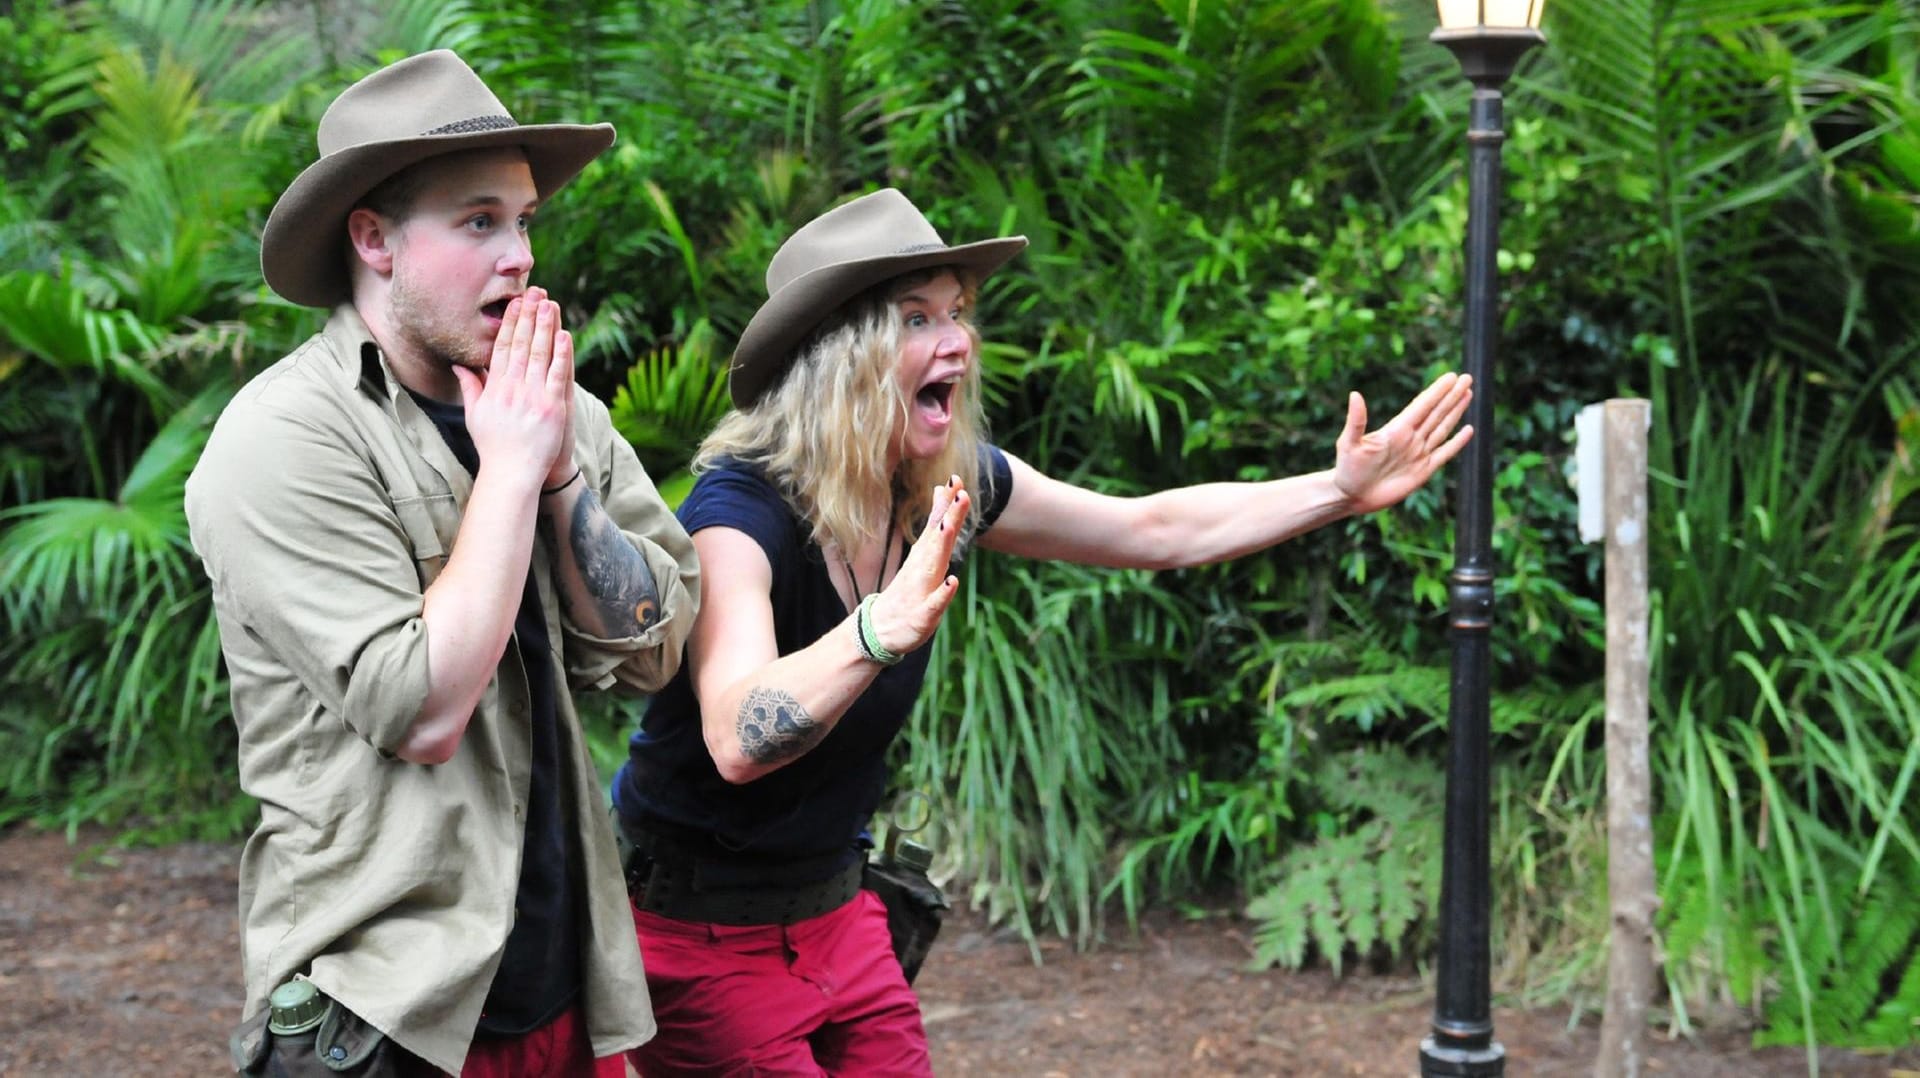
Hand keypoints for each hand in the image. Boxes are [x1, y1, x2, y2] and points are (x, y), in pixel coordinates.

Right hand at [453, 286, 575, 489]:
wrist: (511, 473)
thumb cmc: (493, 445)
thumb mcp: (475, 415)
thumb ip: (470, 387)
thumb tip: (458, 365)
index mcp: (493, 388)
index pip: (501, 347)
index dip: (509, 323)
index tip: (514, 303)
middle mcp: (512, 389)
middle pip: (521, 344)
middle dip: (528, 316)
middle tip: (534, 292)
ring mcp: (533, 397)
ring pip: (540, 354)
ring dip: (545, 326)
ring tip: (550, 303)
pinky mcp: (552, 407)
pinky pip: (558, 375)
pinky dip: (561, 354)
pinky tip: (565, 334)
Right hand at [867, 477, 972, 654]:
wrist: (879, 631)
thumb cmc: (907, 593)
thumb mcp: (923, 557)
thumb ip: (935, 526)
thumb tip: (943, 491)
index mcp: (924, 557)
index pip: (937, 526)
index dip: (947, 504)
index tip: (955, 480)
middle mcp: (921, 570)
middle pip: (937, 540)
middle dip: (949, 517)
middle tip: (960, 493)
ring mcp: (920, 591)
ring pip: (932, 566)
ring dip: (940, 546)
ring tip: (948, 526)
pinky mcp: (922, 616)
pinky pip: (933, 604)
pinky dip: (942, 593)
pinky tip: (951, 582)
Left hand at [1331, 372, 1473, 514]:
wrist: (1351, 496)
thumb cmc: (1347, 469)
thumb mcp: (1349, 443)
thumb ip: (1356, 420)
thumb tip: (1355, 394)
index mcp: (1396, 429)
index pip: (1422, 406)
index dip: (1437, 391)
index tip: (1451, 376)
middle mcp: (1410, 438)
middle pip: (1436, 412)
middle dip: (1452, 395)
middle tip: (1467, 378)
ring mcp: (1418, 453)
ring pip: (1442, 428)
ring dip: (1456, 411)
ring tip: (1468, 394)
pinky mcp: (1423, 471)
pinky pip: (1444, 453)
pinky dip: (1457, 442)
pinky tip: (1468, 430)